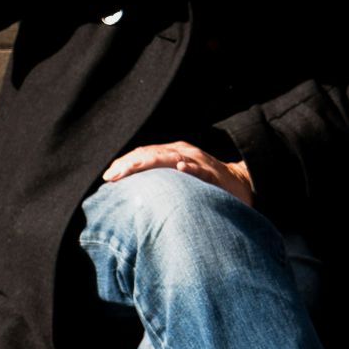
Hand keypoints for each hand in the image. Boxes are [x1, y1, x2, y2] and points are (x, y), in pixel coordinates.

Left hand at [101, 140, 254, 208]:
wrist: (240, 183)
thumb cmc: (205, 185)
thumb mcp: (179, 179)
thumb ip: (160, 182)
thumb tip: (133, 195)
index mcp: (174, 153)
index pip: (144, 154)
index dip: (125, 163)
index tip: (108, 177)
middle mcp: (184, 153)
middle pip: (152, 154)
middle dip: (129, 164)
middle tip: (111, 176)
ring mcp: (199, 161)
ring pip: (171, 157)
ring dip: (149, 162)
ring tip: (129, 170)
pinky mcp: (214, 173)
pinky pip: (201, 169)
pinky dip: (190, 168)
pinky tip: (181, 168)